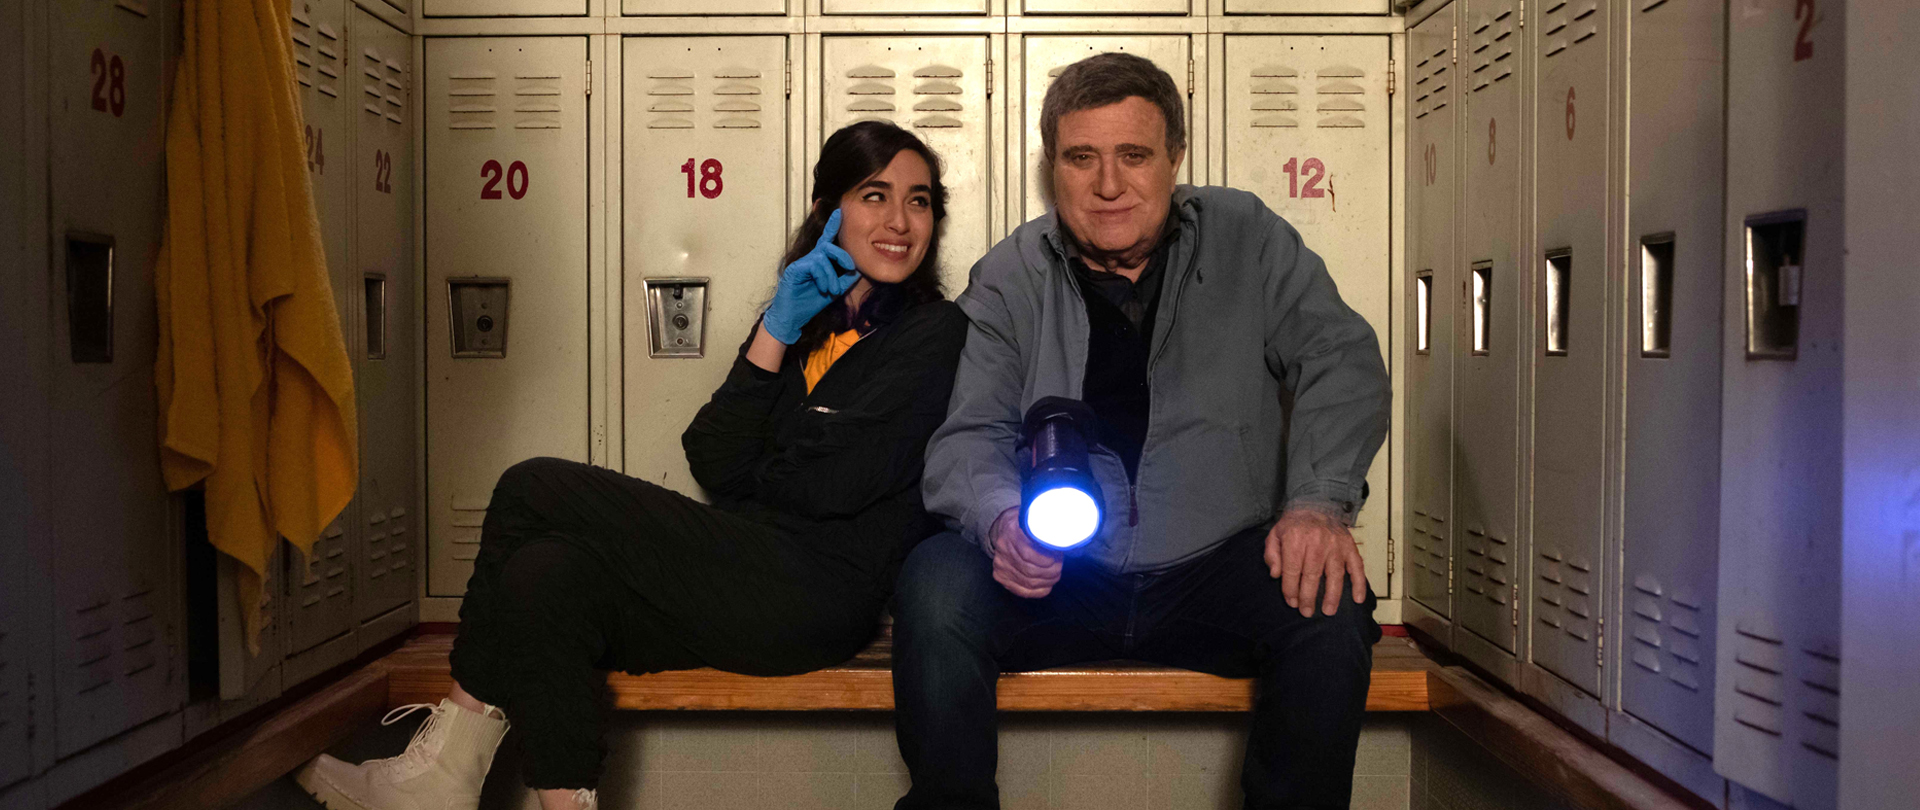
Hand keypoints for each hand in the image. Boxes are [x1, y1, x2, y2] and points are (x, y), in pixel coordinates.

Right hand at [762, 209, 859, 343]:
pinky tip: (822, 288)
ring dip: (832, 275)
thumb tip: (857, 271)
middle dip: (843, 255)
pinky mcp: (795, 269)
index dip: (832, 226)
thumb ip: (844, 280)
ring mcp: (801, 263)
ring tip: (832, 290)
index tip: (838, 212)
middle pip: (828, 245)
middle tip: (851, 268)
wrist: (792, 317)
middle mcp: (809, 260)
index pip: (826, 240)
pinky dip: (822, 277)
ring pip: (823, 258)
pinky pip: (814, 265)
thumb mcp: (833, 291)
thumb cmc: (810, 303)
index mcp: (818, 262)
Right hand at [990, 507, 1062, 598]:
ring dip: (1047, 581)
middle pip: (1030, 570)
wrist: (1003, 529)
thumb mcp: (1035, 520)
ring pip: (1028, 582)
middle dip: (1051, 572)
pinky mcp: (1000, 576)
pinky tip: (1047, 586)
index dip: (1046, 559)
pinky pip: (1022, 591)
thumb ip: (1049, 529)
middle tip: (1059, 567)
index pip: (1029, 554)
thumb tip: (1067, 543)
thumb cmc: (1026, 524)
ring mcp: (1000, 564)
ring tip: (1055, 575)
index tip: (1058, 556)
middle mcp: (1003, 548)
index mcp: (1012, 531)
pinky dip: (1039, 591)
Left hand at [1264, 508, 1367, 617]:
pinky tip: (1357, 599)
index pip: (1293, 570)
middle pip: (1313, 575)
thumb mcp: (1275, 535)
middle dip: (1309, 597)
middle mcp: (1317, 542)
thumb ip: (1271, 554)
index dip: (1291, 589)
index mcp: (1296, 539)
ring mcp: (1336, 545)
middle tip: (1306, 612)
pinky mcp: (1350, 546)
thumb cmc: (1294, 525)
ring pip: (1335, 575)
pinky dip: (1359, 584)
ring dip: (1332, 596)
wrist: (1316, 505)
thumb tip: (1275, 575)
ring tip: (1328, 611)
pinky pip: (1357, 567)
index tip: (1291, 602)